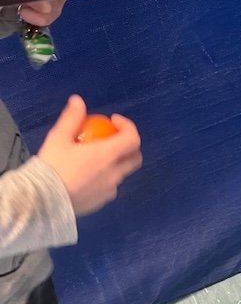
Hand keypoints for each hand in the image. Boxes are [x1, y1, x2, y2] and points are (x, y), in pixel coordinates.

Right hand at [38, 95, 142, 215]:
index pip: (133, 139)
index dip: (128, 126)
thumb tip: (78, 101)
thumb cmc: (52, 167)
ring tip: (96, 157)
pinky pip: (110, 187)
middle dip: (129, 145)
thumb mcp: (58, 138)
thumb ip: (71, 118)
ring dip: (116, 162)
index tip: (114, 121)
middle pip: (135, 158)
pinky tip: (88, 175)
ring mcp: (110, 190)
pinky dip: (106, 177)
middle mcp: (114, 174)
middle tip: (112, 138)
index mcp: (107, 156)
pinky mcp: (102, 202)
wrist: (43, 201)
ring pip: (122, 173)